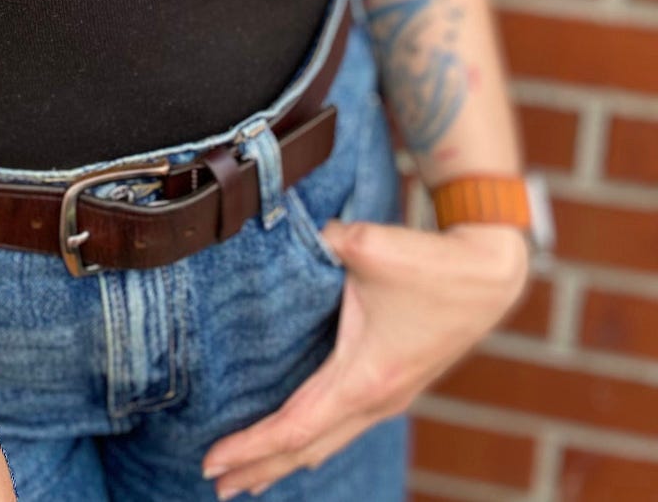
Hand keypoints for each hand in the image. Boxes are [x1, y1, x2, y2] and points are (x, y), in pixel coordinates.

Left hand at [200, 217, 530, 498]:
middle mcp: (375, 400)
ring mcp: (387, 399)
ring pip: (326, 442)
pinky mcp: (393, 388)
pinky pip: (343, 426)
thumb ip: (315, 241)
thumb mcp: (365, 245)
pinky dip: (312, 441)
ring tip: (248, 477)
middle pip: (306, 447)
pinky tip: (298, 444)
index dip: (251, 446)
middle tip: (214, 481)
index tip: (211, 461)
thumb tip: (270, 225)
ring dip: (284, 461)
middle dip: (258, 467)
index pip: (295, 426)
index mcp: (364, 377)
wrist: (488, 274)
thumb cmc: (428, 262)